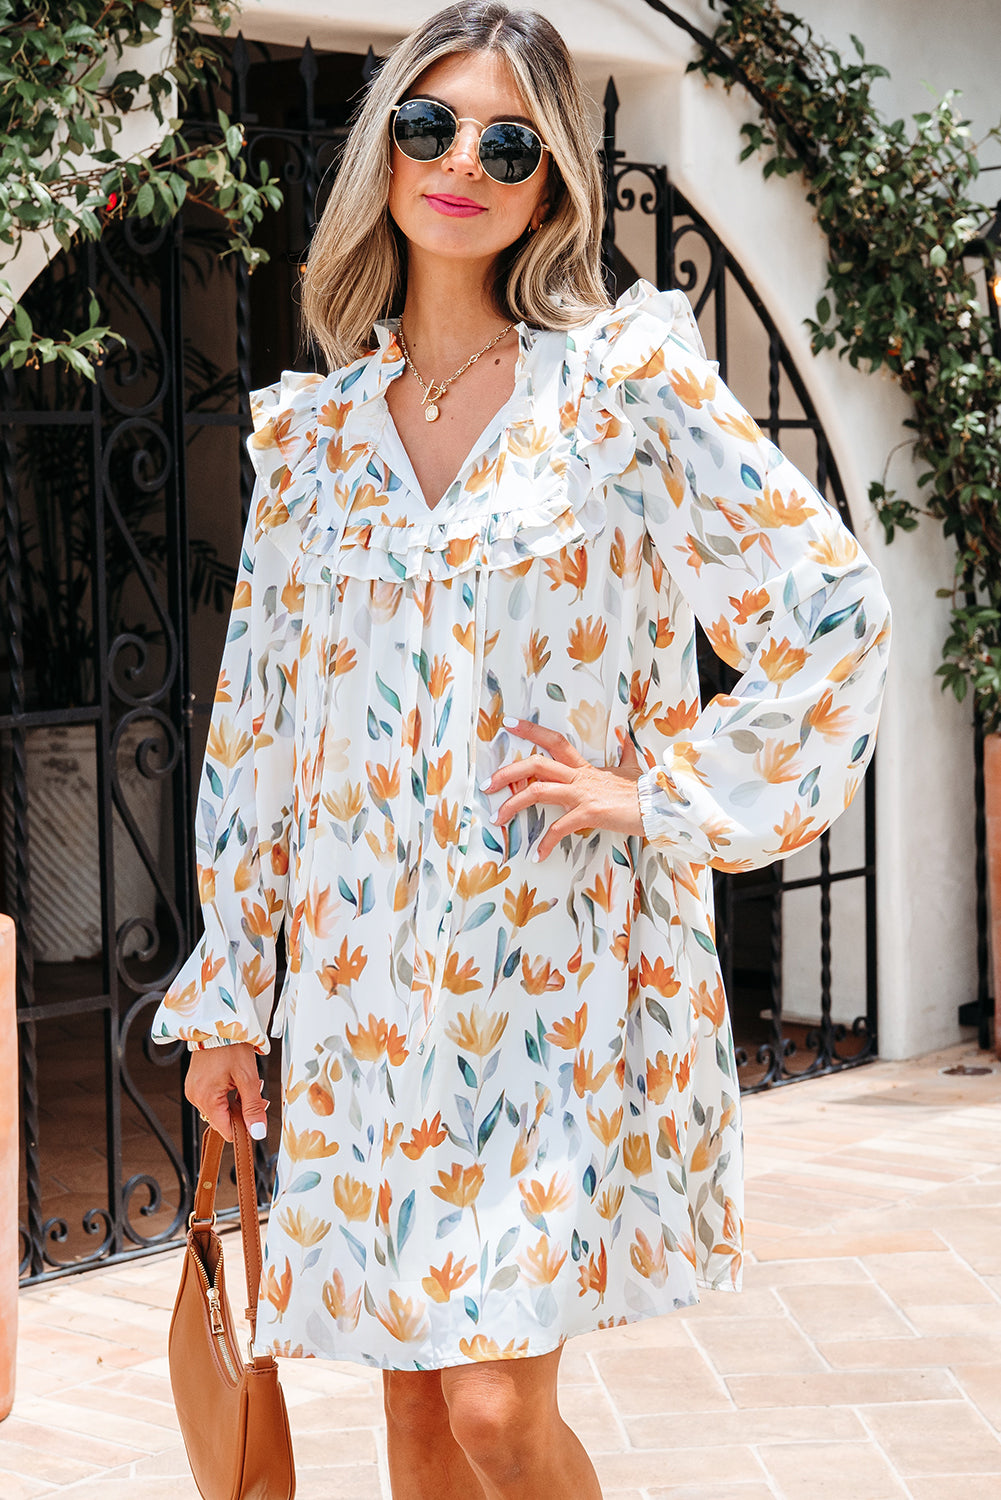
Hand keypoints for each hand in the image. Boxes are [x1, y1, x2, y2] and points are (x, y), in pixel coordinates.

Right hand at [184, 1043, 268, 1142]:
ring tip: (245, 1083)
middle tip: (256, 1093)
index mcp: (206, 1098)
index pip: (225, 1130)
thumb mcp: (248, 1078)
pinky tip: (235, 1081)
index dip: (244, 1127)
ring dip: (235, 1102)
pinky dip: (226, 1094)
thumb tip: (258, 1132)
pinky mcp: (195, 1083)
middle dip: (242, 1110)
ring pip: (219, 1109)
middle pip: (222, 1120)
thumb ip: (253, 1107)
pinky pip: (212, 1098)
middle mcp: (195, 1097)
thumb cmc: (231, 1046)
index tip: (257, 1115)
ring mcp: (193, 1090)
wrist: (218, 1024)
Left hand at [483, 716, 644, 859]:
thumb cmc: (644, 791)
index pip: (554, 741)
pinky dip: (545, 843)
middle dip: (506, 772)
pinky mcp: (589, 813)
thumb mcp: (631, 767)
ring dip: (512, 805)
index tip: (509, 723)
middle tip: (487, 784)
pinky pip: (559, 827)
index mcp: (584, 767)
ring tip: (498, 819)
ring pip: (537, 791)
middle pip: (535, 764)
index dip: (530, 730)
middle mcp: (579, 777)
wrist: (660, 806)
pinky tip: (537, 855)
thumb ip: (623, 752)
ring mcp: (582, 794)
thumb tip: (623, 735)